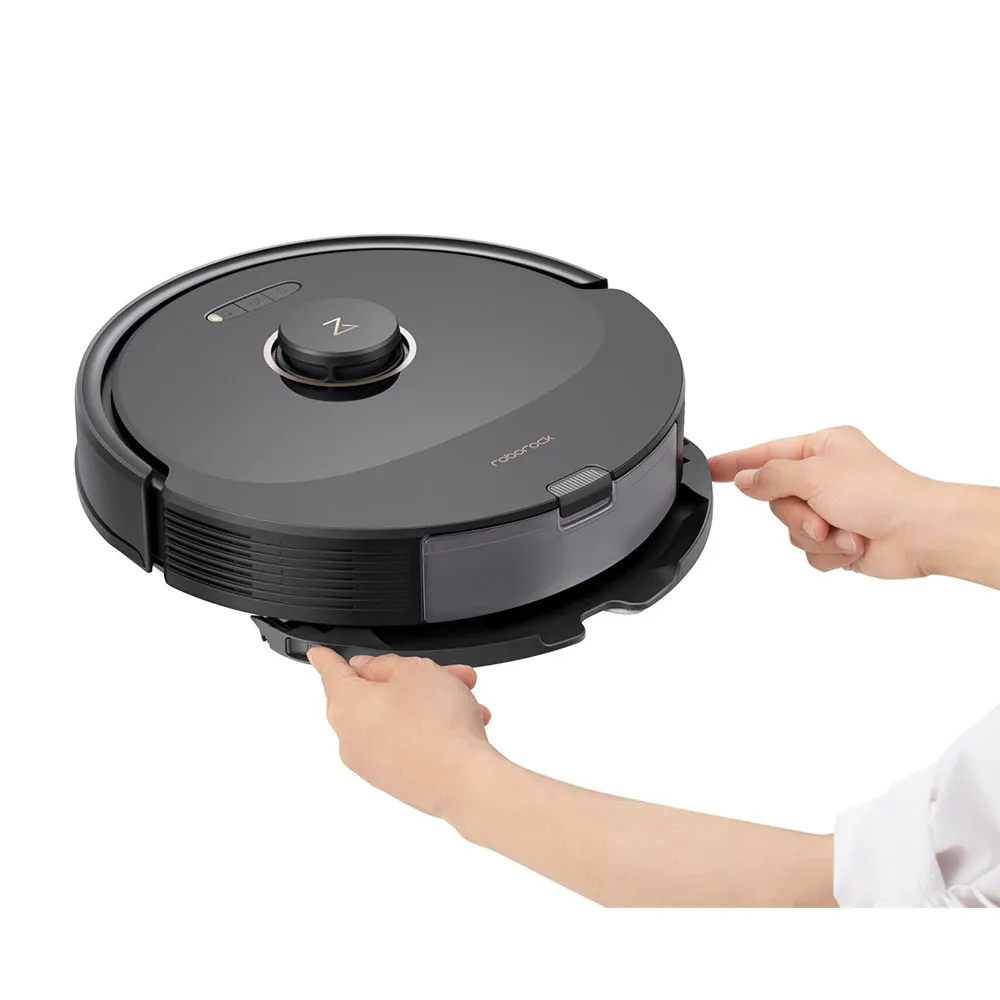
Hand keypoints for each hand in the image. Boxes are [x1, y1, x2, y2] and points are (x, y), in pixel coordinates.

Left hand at [308, 649, 497, 816]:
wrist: (464, 781)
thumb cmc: (438, 725)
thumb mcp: (415, 671)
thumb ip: (386, 664)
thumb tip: (372, 672)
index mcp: (346, 706)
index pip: (331, 672)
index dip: (328, 658)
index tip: (319, 654)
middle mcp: (350, 738)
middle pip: (376, 695)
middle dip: (412, 680)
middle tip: (443, 673)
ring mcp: (371, 763)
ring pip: (396, 718)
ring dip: (428, 704)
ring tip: (464, 700)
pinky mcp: (394, 780)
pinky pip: (407, 743)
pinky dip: (429, 730)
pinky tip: (463, 724)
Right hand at [709, 425, 936, 577]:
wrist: (919, 532)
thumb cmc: (881, 494)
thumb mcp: (814, 474)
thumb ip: (771, 476)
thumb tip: (746, 480)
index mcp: (821, 448)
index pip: (764, 454)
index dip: (735, 463)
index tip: (708, 467)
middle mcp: (825, 476)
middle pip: (775, 499)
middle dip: (796, 514)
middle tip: (819, 516)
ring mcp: (832, 509)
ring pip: (791, 529)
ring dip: (815, 536)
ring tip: (844, 531)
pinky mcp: (838, 539)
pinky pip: (809, 551)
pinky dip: (828, 552)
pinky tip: (852, 544)